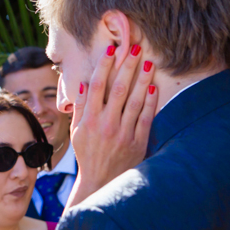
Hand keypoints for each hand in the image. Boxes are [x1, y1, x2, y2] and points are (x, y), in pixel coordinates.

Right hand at [65, 44, 158, 209]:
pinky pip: (146, 118)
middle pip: (119, 89)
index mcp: (89, 120)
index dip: (104, 66)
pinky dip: (150, 102)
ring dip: (142, 79)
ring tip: (148, 62)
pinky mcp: (138, 142)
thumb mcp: (76, 132)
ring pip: (135, 101)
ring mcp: (123, 133)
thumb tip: (84, 84)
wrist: (101, 181)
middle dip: (127, 66)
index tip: (111, 50)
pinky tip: (153, 88)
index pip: (97, 86)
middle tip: (135, 48)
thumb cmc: (87, 154)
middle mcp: (106, 125)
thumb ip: (80, 107)